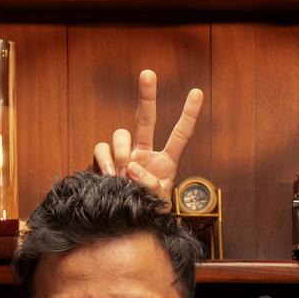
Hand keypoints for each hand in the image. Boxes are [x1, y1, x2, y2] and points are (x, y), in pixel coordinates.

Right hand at [92, 69, 204, 204]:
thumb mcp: (157, 203)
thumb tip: (129, 166)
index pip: (180, 135)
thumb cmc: (146, 214)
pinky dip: (103, 159)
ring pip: (121, 134)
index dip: (188, 114)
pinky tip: (108, 174)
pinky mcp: (104, 162)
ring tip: (121, 175)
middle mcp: (145, 153)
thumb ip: (150, 185)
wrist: (122, 225)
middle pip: (146, 118)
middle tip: (148, 73)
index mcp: (166, 162)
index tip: (197, 92)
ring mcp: (123, 155)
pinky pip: (101, 148)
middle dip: (147, 95)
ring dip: (120, 151)